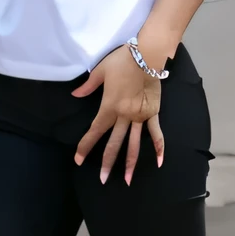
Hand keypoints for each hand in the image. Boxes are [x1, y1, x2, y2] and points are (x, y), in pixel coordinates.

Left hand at [72, 45, 164, 185]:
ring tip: (128, 180)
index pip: (95, 131)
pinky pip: (156, 133)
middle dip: (107, 163)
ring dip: (131, 163)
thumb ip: (87, 86)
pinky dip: (158, 147)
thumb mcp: (100, 71)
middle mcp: (124, 116)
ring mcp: (140, 116)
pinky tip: (160, 162)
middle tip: (103, 180)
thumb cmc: (122, 60)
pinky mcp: (153, 113)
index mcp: (109, 107)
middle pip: (114, 143)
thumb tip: (75, 95)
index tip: (79, 160)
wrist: (147, 55)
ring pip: (134, 144)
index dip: (86, 146)